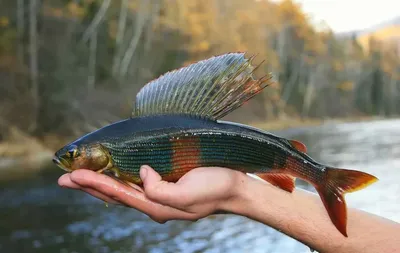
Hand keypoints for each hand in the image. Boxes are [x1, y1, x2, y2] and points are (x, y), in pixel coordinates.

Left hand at [58, 165, 243, 222]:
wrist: (235, 188)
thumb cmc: (216, 187)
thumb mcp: (189, 194)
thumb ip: (161, 190)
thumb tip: (141, 173)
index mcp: (157, 206)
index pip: (118, 194)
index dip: (94, 184)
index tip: (72, 175)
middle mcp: (154, 203)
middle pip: (114, 195)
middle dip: (89, 186)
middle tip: (64, 178)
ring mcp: (159, 195)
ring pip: (122, 190)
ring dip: (100, 183)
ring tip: (81, 177)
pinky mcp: (166, 186)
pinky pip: (135, 184)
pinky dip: (118, 179)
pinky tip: (113, 176)